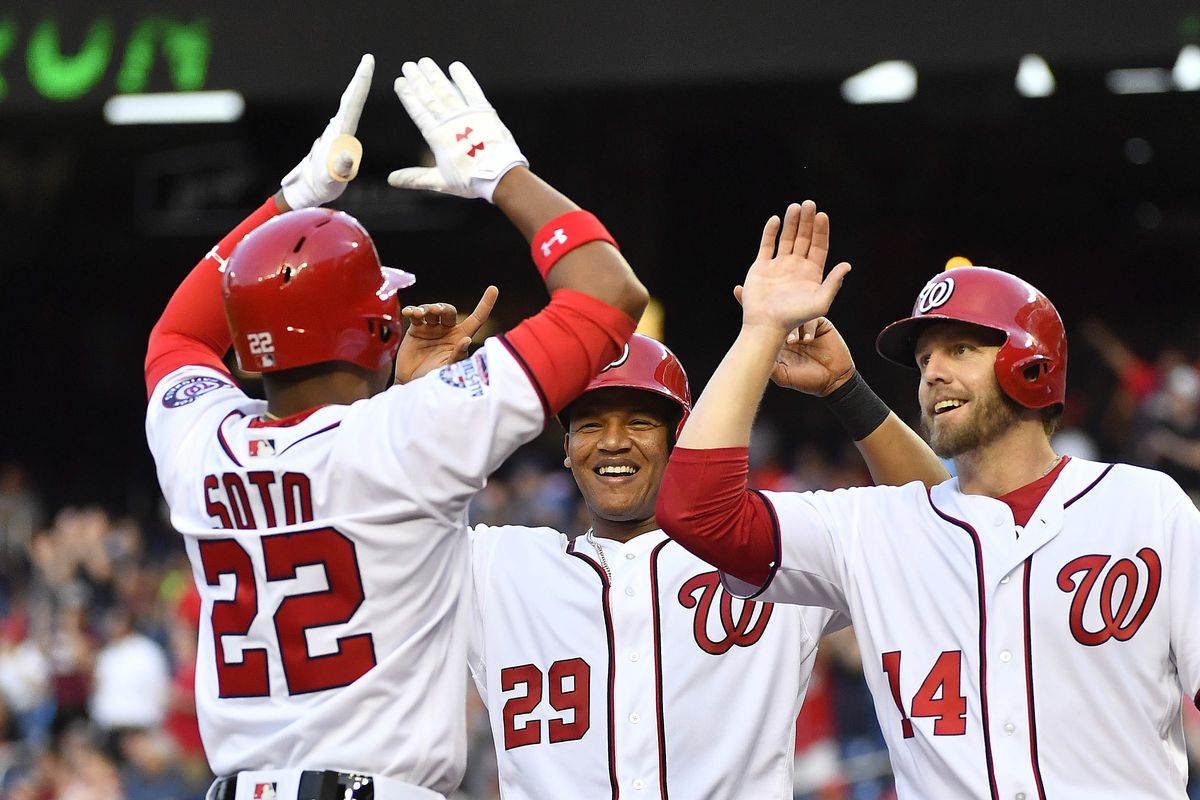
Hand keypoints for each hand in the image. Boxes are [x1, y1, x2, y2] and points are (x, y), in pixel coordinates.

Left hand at [280, 54, 372, 209]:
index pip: (352, 105)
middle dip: (359, 79)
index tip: (367, 64)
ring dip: (356, 87)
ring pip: (348, 105)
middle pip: (350, 100)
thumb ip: (339, 168)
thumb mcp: (332, 180)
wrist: (307, 191)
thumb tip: (345, 156)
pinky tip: (355, 94)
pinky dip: (354, 100)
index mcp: (339, 134)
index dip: (360, 83)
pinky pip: (348, 115)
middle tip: (367, 59)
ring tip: (364, 69)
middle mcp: (337, 129)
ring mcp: (336, 132)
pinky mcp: (337, 137)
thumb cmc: (321, 186)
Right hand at [388, 58, 526, 202]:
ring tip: (424, 62)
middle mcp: (449, 122)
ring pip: (446, 90)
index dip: (408, 95)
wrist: (499, 175)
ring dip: (434, 75)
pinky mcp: (484, 111)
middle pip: (429, 96)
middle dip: (417, 80)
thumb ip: (414, 178)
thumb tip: (391, 180)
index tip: (399, 82)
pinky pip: (471, 90)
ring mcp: (467, 115)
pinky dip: (463, 78)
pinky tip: (455, 66)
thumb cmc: (469, 180)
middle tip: (408, 65)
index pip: (418, 111)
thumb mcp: (439, 181)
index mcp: (437, 136)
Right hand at [393, 286, 498, 383]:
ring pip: (431, 310)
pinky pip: (415, 315)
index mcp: (461, 337)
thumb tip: (467, 340)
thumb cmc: (434, 379)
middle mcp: (448, 330)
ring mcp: (432, 328)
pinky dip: (412, 311)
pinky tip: (410, 313)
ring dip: (426, 309)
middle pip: (449, 311)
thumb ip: (457, 356)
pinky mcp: (416, 329)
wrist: (412, 384)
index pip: (477, 318)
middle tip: (436, 311)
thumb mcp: (448, 369)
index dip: (485, 304)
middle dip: (442, 308)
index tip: (493, 289)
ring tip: (419, 314)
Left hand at [733, 287, 854, 395]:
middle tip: (766, 304)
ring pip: (796, 313)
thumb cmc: (807, 381)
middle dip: (772, 305)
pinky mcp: (819, 324)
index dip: (752, 309)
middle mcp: (790, 329)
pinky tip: (808, 339)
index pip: (764, 323)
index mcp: (778, 340)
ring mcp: (805, 325)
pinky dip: (808, 327)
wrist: (833, 380)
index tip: (738, 291)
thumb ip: (769, 367)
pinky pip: (812, 318)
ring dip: (794, 325)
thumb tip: (751, 358)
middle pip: (778, 312)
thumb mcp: (782, 376)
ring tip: (794, 341)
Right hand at [739, 201, 850, 334]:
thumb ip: (834, 283)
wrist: (766, 324)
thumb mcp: (821, 302)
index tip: (822, 215)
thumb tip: (847, 265)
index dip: (821, 231)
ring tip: (795, 206)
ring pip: (786, 238)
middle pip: (804, 238)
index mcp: (811, 273)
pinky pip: (767, 245)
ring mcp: (778, 266)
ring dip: (791, 222)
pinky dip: (770, 232)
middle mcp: (796, 267)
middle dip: (807, 221)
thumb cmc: (794, 317)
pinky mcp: (761, 267)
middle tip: (809, 204)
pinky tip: (776, 219)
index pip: (819, 246)